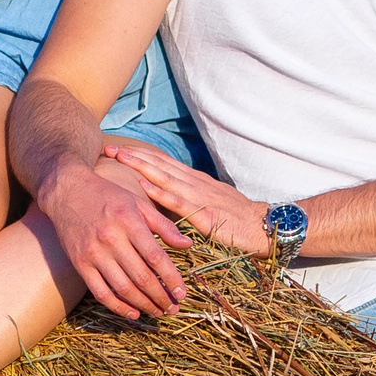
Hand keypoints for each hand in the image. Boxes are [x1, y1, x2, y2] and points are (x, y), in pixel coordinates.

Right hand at [34, 158, 193, 319]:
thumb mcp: (137, 202)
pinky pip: (100, 291)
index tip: (181, 293)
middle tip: (173, 308)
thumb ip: (163, 225)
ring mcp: (93, 253)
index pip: (156, 257)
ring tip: (157, 312)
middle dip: (160, 297)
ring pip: (122, 288)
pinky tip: (132, 313)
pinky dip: (118, 306)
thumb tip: (188, 245)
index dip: (171, 278)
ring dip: (143, 305)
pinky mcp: (79, 263)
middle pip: (141, 277)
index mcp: (128, 222)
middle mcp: (110, 239)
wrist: (66, 190)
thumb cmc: (107, 195)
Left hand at [103, 144, 268, 253]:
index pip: (163, 163)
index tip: (119, 149)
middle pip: (160, 165)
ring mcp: (200, 197)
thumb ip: (189, 199)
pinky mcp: (205, 215)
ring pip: (165, 177)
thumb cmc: (237, 218)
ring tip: (121, 157)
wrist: (266, 227)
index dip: (141, 155)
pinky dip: (160, 193)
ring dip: (141, 166)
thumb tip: (166, 198)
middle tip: (109, 148)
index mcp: (195, 181)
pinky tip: (145, 186)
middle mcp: (195, 184)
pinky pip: (179, 202)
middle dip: (134, 156)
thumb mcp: (210, 203)